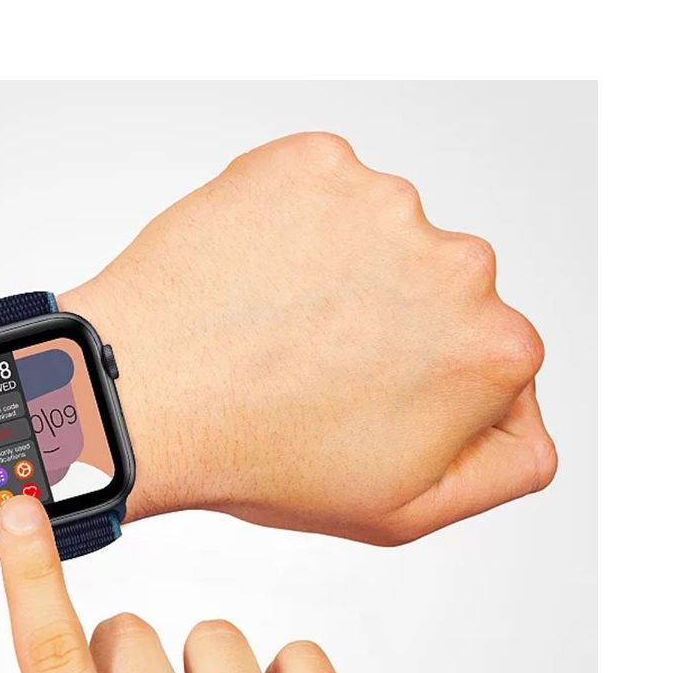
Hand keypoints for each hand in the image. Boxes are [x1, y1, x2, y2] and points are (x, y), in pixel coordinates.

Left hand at [66, 132, 555, 543]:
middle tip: (313, 372)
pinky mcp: (316, 163)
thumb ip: (505, 469)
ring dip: (340, 276)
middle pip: (440, 294)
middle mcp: (461, 262)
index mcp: (495, 349)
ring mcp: (385, 202)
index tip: (365, 406)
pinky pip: (322, 196)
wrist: (143, 396)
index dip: (424, 391)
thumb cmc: (257, 458)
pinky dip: (293, 230)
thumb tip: (529, 422)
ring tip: (274, 328)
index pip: (488, 361)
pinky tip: (254, 280)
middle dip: (392, 328)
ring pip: (381, 242)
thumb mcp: (402, 510)